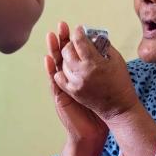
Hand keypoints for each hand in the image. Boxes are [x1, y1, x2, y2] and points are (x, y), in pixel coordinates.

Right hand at [44, 25, 107, 146]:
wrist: (97, 129)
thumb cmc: (103, 106)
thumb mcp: (104, 82)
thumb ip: (102, 67)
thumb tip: (107, 48)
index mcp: (80, 73)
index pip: (74, 52)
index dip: (73, 39)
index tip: (74, 26)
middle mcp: (70, 78)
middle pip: (62, 55)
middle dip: (61, 40)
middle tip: (62, 26)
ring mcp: (64, 87)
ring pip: (55, 65)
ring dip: (52, 50)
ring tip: (51, 36)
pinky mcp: (61, 96)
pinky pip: (54, 81)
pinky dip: (51, 70)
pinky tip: (48, 59)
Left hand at [51, 22, 138, 122]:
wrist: (119, 107)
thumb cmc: (121, 83)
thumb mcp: (117, 60)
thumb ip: (104, 46)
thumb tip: (93, 36)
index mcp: (94, 62)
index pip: (79, 41)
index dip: (78, 32)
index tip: (79, 29)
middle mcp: (82, 72)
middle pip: (67, 50)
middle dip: (70, 43)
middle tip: (76, 41)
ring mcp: (76, 83)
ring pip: (62, 63)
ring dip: (66, 56)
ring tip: (73, 54)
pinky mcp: (73, 92)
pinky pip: (59, 78)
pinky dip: (61, 70)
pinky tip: (67, 67)